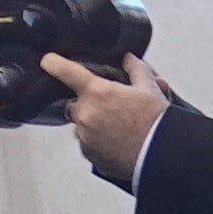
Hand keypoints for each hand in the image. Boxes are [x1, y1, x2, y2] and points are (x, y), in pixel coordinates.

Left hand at [39, 48, 168, 190]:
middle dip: (91, 104)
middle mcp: (86, 113)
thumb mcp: (150, 88)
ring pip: (82, 125)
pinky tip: (118, 141)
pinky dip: (98, 141)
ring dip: (94, 124)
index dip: (54, 63)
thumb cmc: (157, 123)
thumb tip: (128, 58)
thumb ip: (136, 69)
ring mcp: (85, 136)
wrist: (163, 155)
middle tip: (114, 109)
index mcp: (97, 92)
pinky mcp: (90, 154)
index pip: (65, 71)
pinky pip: (88, 143)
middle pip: (76, 103)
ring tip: (120, 127)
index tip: (48, 61)